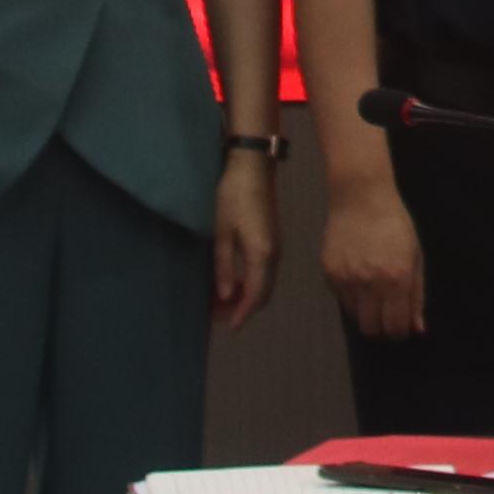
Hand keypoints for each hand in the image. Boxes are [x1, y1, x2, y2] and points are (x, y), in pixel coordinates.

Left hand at [210, 152, 278, 328]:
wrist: (252, 166)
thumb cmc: (233, 197)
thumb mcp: (221, 233)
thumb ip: (224, 267)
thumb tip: (225, 296)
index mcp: (262, 255)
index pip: (255, 296)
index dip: (242, 314)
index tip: (228, 327)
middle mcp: (274, 254)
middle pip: (263, 293)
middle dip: (243, 308)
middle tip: (217, 314)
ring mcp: (275, 245)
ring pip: (264, 282)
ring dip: (246, 295)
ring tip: (220, 298)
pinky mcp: (272, 238)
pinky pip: (264, 271)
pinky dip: (250, 282)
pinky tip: (232, 279)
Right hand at [325, 171, 429, 340]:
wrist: (360, 197)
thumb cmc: (394, 224)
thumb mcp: (415, 256)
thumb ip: (417, 295)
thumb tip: (417, 328)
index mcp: (397, 278)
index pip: (395, 327)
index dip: (399, 332)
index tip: (401, 327)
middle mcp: (370, 283)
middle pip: (371, 329)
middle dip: (381, 326)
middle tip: (387, 313)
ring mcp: (346, 279)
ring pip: (355, 317)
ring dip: (366, 312)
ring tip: (373, 290)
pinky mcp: (329, 274)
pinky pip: (341, 299)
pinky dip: (351, 296)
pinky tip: (358, 275)